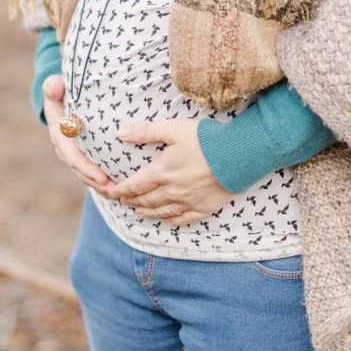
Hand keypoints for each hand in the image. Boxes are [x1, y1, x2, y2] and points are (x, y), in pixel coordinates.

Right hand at [42, 75, 114, 196]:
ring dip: (102, 186)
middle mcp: (65, 148)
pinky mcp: (83, 155)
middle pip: (81, 171)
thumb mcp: (54, 86)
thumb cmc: (60, 90)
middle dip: (98, 182)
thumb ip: (53, 86)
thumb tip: (55, 87)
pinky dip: (103, 181)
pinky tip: (120, 188)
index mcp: (59, 134)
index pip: (73, 155)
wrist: (60, 96)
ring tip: (120, 193)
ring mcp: (73, 153)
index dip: (86, 168)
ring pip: (87, 175)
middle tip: (116, 191)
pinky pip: (92, 171)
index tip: (102, 177)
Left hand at [101, 119, 229, 225]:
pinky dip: (172, 220)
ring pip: (162, 211)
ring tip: (138, 212)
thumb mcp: (174, 129)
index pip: (135, 184)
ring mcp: (188, 201)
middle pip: (146, 199)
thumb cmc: (206, 139)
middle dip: (132, 200)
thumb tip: (121, 133)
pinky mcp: (204, 207)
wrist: (238, 156)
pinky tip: (167, 221)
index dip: (122, 189)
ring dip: (147, 212)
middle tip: (122, 201)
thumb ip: (147, 131)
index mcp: (162, 171)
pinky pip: (184, 218)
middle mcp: (172, 190)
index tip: (112, 192)